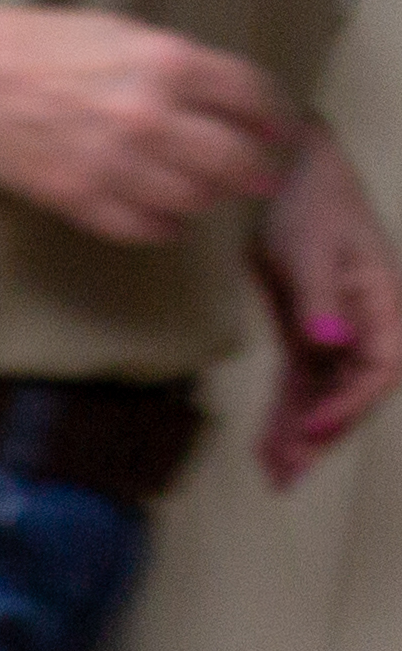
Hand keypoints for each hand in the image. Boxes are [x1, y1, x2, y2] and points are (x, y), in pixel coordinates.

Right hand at [0, 3, 300, 246]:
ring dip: (208, 199)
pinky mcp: (79, 196)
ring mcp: (114, 162)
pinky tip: (168, 223)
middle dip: (256, 171)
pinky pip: (141, 225)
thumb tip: (208, 96)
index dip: (273, 116)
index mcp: (165, 63)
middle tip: (263, 179)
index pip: (248, 95)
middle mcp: (150, 115)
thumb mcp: (117, 32)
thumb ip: (170, 64)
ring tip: (210, 196)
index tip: (280, 130)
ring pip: (192, 196)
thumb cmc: (31, 45)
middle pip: (231, 156)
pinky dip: (162, 227)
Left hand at [255, 126, 400, 487]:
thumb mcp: (310, 247)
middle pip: (353, 391)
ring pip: (324, 394)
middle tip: (287, 473)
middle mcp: (366, 322)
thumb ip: (320, 299)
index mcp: (383, 300)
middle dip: (323, 434)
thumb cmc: (309, 201)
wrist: (285, 175)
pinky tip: (267, 448)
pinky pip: (300, 383)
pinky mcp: (307, 333)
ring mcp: (336, 330)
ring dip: (300, 435)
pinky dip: (284, 415)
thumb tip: (330, 340)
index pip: (381, 366)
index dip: (351, 402)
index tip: (315, 427)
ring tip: (275, 475)